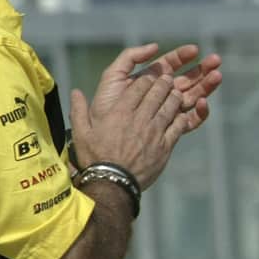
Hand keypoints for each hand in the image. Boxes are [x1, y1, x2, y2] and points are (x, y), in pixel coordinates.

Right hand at [71, 43, 222, 190]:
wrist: (113, 183)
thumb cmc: (94, 158)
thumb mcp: (81, 133)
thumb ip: (78, 110)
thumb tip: (75, 92)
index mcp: (120, 112)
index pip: (138, 87)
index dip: (147, 79)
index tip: (151, 75)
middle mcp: (139, 119)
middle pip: (157, 93)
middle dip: (164, 83)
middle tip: (168, 78)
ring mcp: (155, 132)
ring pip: (170, 107)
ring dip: (175, 97)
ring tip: (177, 91)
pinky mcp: (165, 146)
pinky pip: (178, 126)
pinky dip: (182, 117)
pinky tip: (183, 113)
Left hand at [91, 43, 220, 132]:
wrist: (106, 155)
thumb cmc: (105, 112)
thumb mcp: (111, 79)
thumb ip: (129, 59)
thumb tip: (155, 46)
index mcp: (146, 83)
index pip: (168, 65)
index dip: (181, 56)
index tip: (194, 50)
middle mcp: (159, 97)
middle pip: (184, 79)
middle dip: (201, 69)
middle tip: (216, 60)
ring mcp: (168, 114)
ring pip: (192, 97)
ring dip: (206, 86)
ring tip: (217, 75)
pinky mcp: (174, 132)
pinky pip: (191, 120)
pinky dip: (200, 112)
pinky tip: (202, 102)